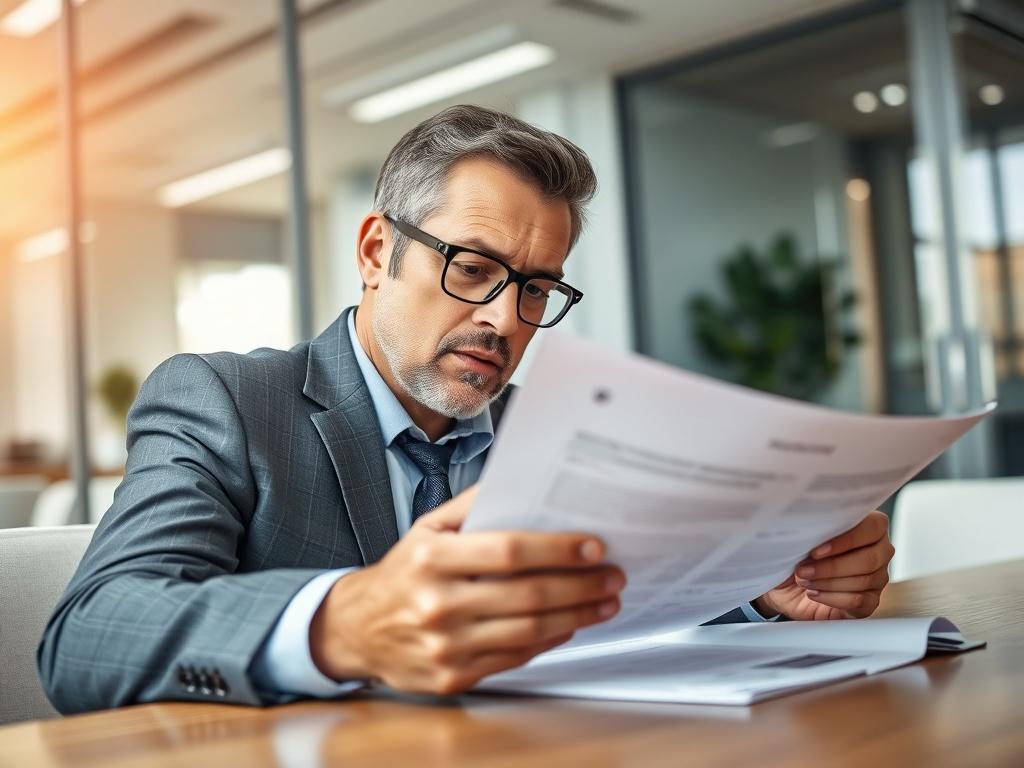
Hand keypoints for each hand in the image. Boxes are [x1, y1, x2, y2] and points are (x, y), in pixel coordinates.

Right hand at [309, 485, 624, 694]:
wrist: (357, 630)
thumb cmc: (402, 573)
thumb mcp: (427, 529)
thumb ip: (472, 506)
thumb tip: (523, 482)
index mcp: (431, 559)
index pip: (508, 552)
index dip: (557, 549)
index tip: (593, 546)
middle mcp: (438, 604)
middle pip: (528, 595)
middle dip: (581, 585)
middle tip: (613, 575)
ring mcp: (446, 646)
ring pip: (530, 632)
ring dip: (578, 615)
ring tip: (605, 601)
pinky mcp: (454, 677)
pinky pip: (516, 658)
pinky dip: (551, 640)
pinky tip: (571, 623)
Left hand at [754, 511, 893, 620]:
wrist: (787, 585)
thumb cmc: (797, 553)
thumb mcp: (801, 537)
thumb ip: (815, 528)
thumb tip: (812, 527)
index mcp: (868, 525)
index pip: (874, 527)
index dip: (847, 540)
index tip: (815, 551)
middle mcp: (879, 550)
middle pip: (870, 559)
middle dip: (832, 567)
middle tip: (803, 570)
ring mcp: (878, 577)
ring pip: (863, 581)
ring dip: (827, 582)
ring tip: (803, 581)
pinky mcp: (870, 601)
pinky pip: (859, 601)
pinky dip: (832, 598)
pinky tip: (813, 593)